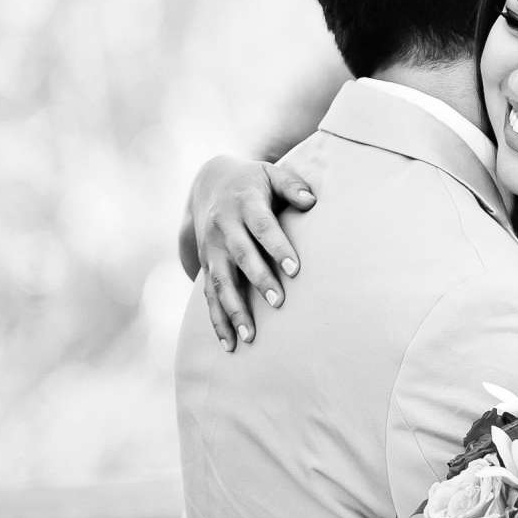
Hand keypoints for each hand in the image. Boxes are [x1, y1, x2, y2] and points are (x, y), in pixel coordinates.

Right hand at [183, 157, 316, 350]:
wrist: (208, 182)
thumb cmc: (252, 182)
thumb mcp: (271, 174)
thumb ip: (292, 185)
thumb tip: (311, 200)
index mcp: (245, 204)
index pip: (262, 227)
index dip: (278, 247)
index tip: (295, 269)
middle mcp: (224, 228)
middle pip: (241, 256)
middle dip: (259, 280)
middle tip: (279, 303)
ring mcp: (212, 249)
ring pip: (221, 282)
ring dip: (234, 310)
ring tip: (250, 336)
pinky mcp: (206, 265)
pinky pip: (209, 296)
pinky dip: (218, 320)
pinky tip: (230, 344)